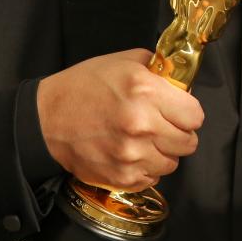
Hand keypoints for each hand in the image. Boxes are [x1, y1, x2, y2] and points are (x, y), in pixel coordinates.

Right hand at [37, 49, 203, 191]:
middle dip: (178, 133)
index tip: (178, 111)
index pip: (195, 115)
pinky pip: (153, 178)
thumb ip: (159, 71)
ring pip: (173, 163)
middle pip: (189, 142)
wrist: (45, 119)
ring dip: (162, 153)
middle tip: (161, 126)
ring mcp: (132, 154)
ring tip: (143, 140)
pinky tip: (131, 153)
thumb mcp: (124, 62)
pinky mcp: (122, 176)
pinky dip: (146, 168)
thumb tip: (183, 86)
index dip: (187, 113)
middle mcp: (142, 124)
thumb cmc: (84, 87)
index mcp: (146, 91)